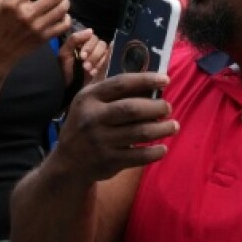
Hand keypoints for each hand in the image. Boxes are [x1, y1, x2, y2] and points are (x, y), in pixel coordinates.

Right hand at [52, 72, 180, 182]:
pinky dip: (155, 152)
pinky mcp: (109, 161)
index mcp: (88, 98)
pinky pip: (139, 156)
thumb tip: (149, 81)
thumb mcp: (89, 103)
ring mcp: (101, 141)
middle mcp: (93, 118)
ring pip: (140, 132)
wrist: (68, 162)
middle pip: (132, 109)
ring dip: (162, 129)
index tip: (166, 79)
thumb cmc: (86, 124)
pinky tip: (162, 148)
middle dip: (156, 107)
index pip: (121, 83)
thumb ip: (112, 91)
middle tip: (168, 108)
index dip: (146, 79)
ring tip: (173, 126)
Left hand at [59, 27, 104, 84]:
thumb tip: (90, 30)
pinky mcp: (105, 66)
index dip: (89, 46)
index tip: (81, 56)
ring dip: (97, 61)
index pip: (93, 37)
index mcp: (83, 42)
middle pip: (102, 44)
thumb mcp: (64, 53)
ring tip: (87, 70)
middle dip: (93, 55)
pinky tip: (93, 73)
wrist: (67, 87)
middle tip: (84, 66)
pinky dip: (101, 67)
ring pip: (106, 52)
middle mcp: (93, 47)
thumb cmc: (64, 70)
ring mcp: (100, 56)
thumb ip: (74, 39)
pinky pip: (109, 61)